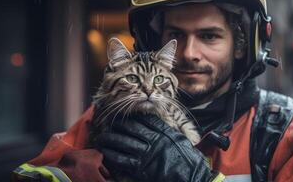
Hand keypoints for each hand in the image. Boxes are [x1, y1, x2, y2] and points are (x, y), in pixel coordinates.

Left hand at [96, 114, 222, 181]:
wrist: (191, 175)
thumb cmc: (187, 158)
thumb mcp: (179, 139)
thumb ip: (165, 130)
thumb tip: (152, 122)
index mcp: (163, 132)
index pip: (144, 120)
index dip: (132, 117)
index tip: (124, 116)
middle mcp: (154, 140)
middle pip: (131, 129)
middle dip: (118, 126)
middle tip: (109, 124)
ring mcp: (147, 154)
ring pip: (124, 142)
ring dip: (111, 139)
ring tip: (102, 138)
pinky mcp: (142, 168)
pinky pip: (123, 159)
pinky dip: (112, 155)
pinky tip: (106, 152)